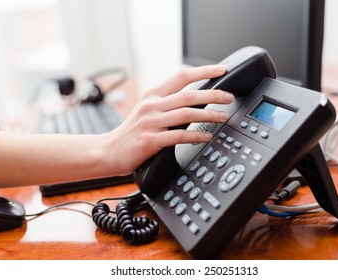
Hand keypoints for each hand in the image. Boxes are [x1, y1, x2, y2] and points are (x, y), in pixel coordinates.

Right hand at [104, 65, 233, 175]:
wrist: (108, 150)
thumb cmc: (131, 131)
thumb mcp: (147, 110)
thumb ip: (167, 103)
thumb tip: (195, 100)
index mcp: (153, 95)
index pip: (181, 76)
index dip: (203, 71)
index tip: (221, 70)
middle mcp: (152, 105)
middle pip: (189, 95)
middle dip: (213, 94)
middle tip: (229, 98)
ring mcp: (151, 122)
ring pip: (187, 114)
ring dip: (209, 115)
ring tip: (223, 117)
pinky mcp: (150, 140)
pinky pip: (179, 136)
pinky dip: (196, 135)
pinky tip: (206, 136)